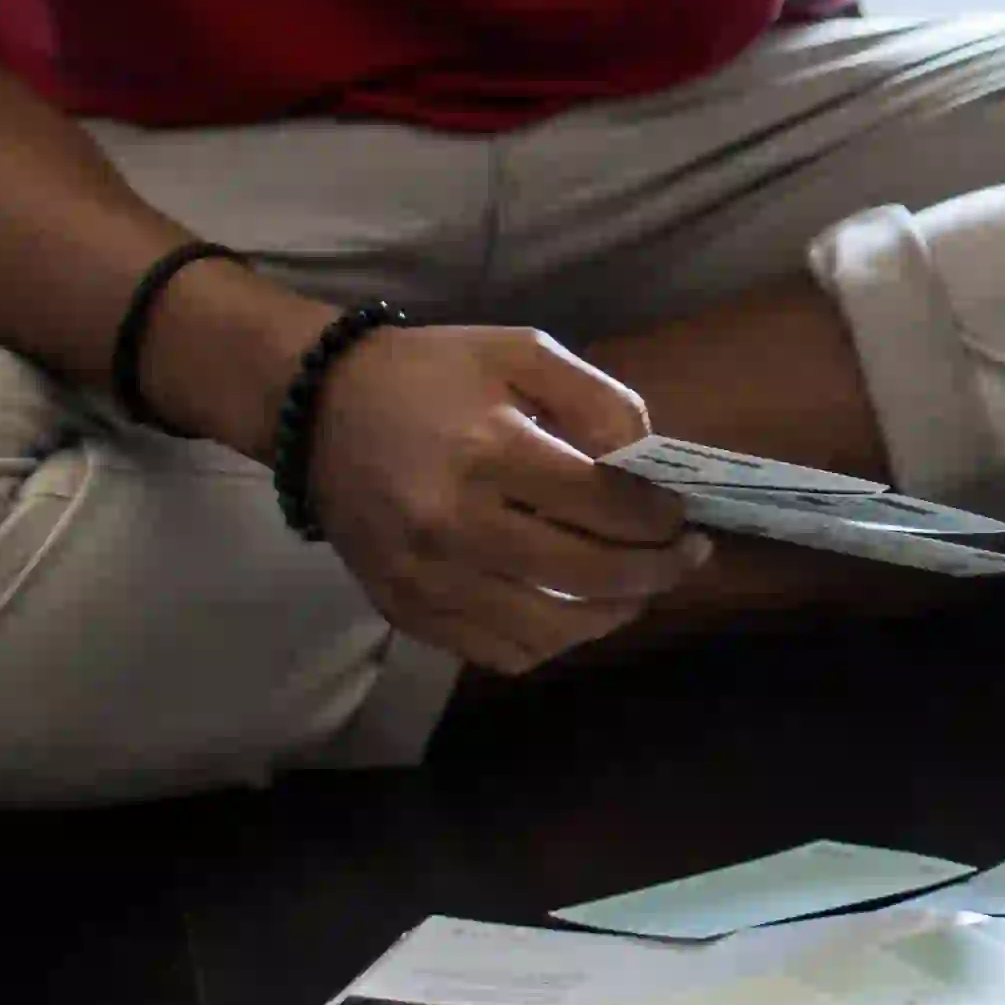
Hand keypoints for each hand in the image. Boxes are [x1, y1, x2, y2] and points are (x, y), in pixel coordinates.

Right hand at [299, 321, 715, 677]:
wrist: (319, 410)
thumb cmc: (431, 374)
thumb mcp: (523, 352)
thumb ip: (599, 400)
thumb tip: (649, 464)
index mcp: (488, 452)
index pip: (605, 506)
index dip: (661, 517)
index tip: (684, 514)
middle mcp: (454, 526)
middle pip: (588, 576)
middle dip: (656, 572)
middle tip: (685, 557)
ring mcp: (426, 579)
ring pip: (549, 632)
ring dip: (610, 616)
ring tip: (636, 589)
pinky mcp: (405, 611)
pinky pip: (500, 652)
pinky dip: (550, 641)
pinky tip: (572, 610)